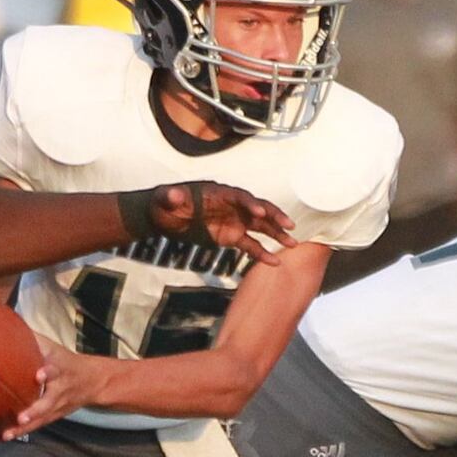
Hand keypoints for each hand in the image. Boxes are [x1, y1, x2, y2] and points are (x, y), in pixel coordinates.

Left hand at [3, 337, 102, 439]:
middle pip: (49, 401)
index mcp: (60, 369)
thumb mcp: (53, 348)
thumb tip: (6, 325)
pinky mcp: (53, 416)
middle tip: (21, 417)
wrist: (93, 381)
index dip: (47, 372)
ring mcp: (57, 405)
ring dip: (24, 426)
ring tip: (8, 434)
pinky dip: (21, 431)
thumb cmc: (66, 362)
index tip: (39, 375)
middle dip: (35, 410)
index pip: (55, 369)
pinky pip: (36, 425)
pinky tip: (4, 436)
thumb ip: (32, 340)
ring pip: (41, 418)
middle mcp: (59, 389)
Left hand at [150, 182, 297, 266]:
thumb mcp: (164, 199)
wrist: (163, 217)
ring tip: (292, 243)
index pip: (239, 196)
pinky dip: (262, 253)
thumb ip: (171, 197)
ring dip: (276, 234)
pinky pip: (250, 245)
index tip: (259, 212)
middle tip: (289, 225)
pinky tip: (274, 263)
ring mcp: (233, 221)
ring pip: (260, 226)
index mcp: (219, 193)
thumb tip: (174, 195)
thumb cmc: (164, 203)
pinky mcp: (231, 237)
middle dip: (274, 216)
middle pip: (258, 209)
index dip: (250, 203)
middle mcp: (232, 206)